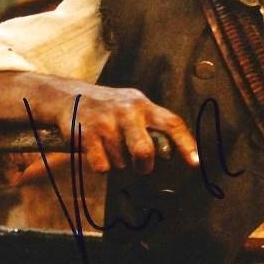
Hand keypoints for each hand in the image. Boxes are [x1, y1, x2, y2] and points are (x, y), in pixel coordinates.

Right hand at [54, 85, 198, 174]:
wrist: (68, 95)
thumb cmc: (109, 108)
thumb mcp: (133, 106)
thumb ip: (152, 124)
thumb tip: (171, 153)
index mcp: (144, 105)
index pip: (172, 123)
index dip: (186, 144)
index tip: (195, 163)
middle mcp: (127, 111)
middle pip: (144, 151)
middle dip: (144, 165)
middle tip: (141, 167)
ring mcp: (105, 122)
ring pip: (120, 161)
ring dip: (117, 161)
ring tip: (108, 145)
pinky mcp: (85, 133)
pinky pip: (101, 165)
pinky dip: (101, 165)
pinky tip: (95, 150)